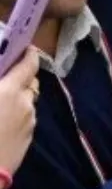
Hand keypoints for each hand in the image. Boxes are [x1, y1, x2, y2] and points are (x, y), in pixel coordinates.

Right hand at [0, 48, 39, 175]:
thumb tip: (2, 83)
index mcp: (10, 91)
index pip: (28, 66)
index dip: (29, 55)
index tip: (27, 48)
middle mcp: (26, 105)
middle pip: (32, 83)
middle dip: (24, 76)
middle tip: (9, 73)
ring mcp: (29, 124)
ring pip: (29, 102)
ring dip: (20, 96)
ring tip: (3, 97)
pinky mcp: (28, 140)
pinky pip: (27, 119)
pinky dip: (19, 112)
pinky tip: (2, 118)